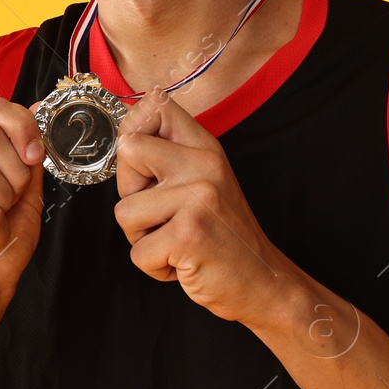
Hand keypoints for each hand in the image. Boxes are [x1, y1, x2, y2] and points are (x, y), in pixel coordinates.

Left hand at [113, 88, 299, 324]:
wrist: (264, 282)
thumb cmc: (222, 236)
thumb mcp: (204, 182)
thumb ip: (170, 154)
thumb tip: (127, 128)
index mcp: (206, 148)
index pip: (156, 106)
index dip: (135, 132)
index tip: (148, 164)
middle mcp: (204, 165)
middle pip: (127, 150)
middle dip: (130, 192)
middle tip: (164, 215)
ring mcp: (197, 198)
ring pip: (124, 211)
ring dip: (142, 238)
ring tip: (177, 241)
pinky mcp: (188, 235)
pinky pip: (138, 251)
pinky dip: (154, 266)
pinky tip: (184, 262)